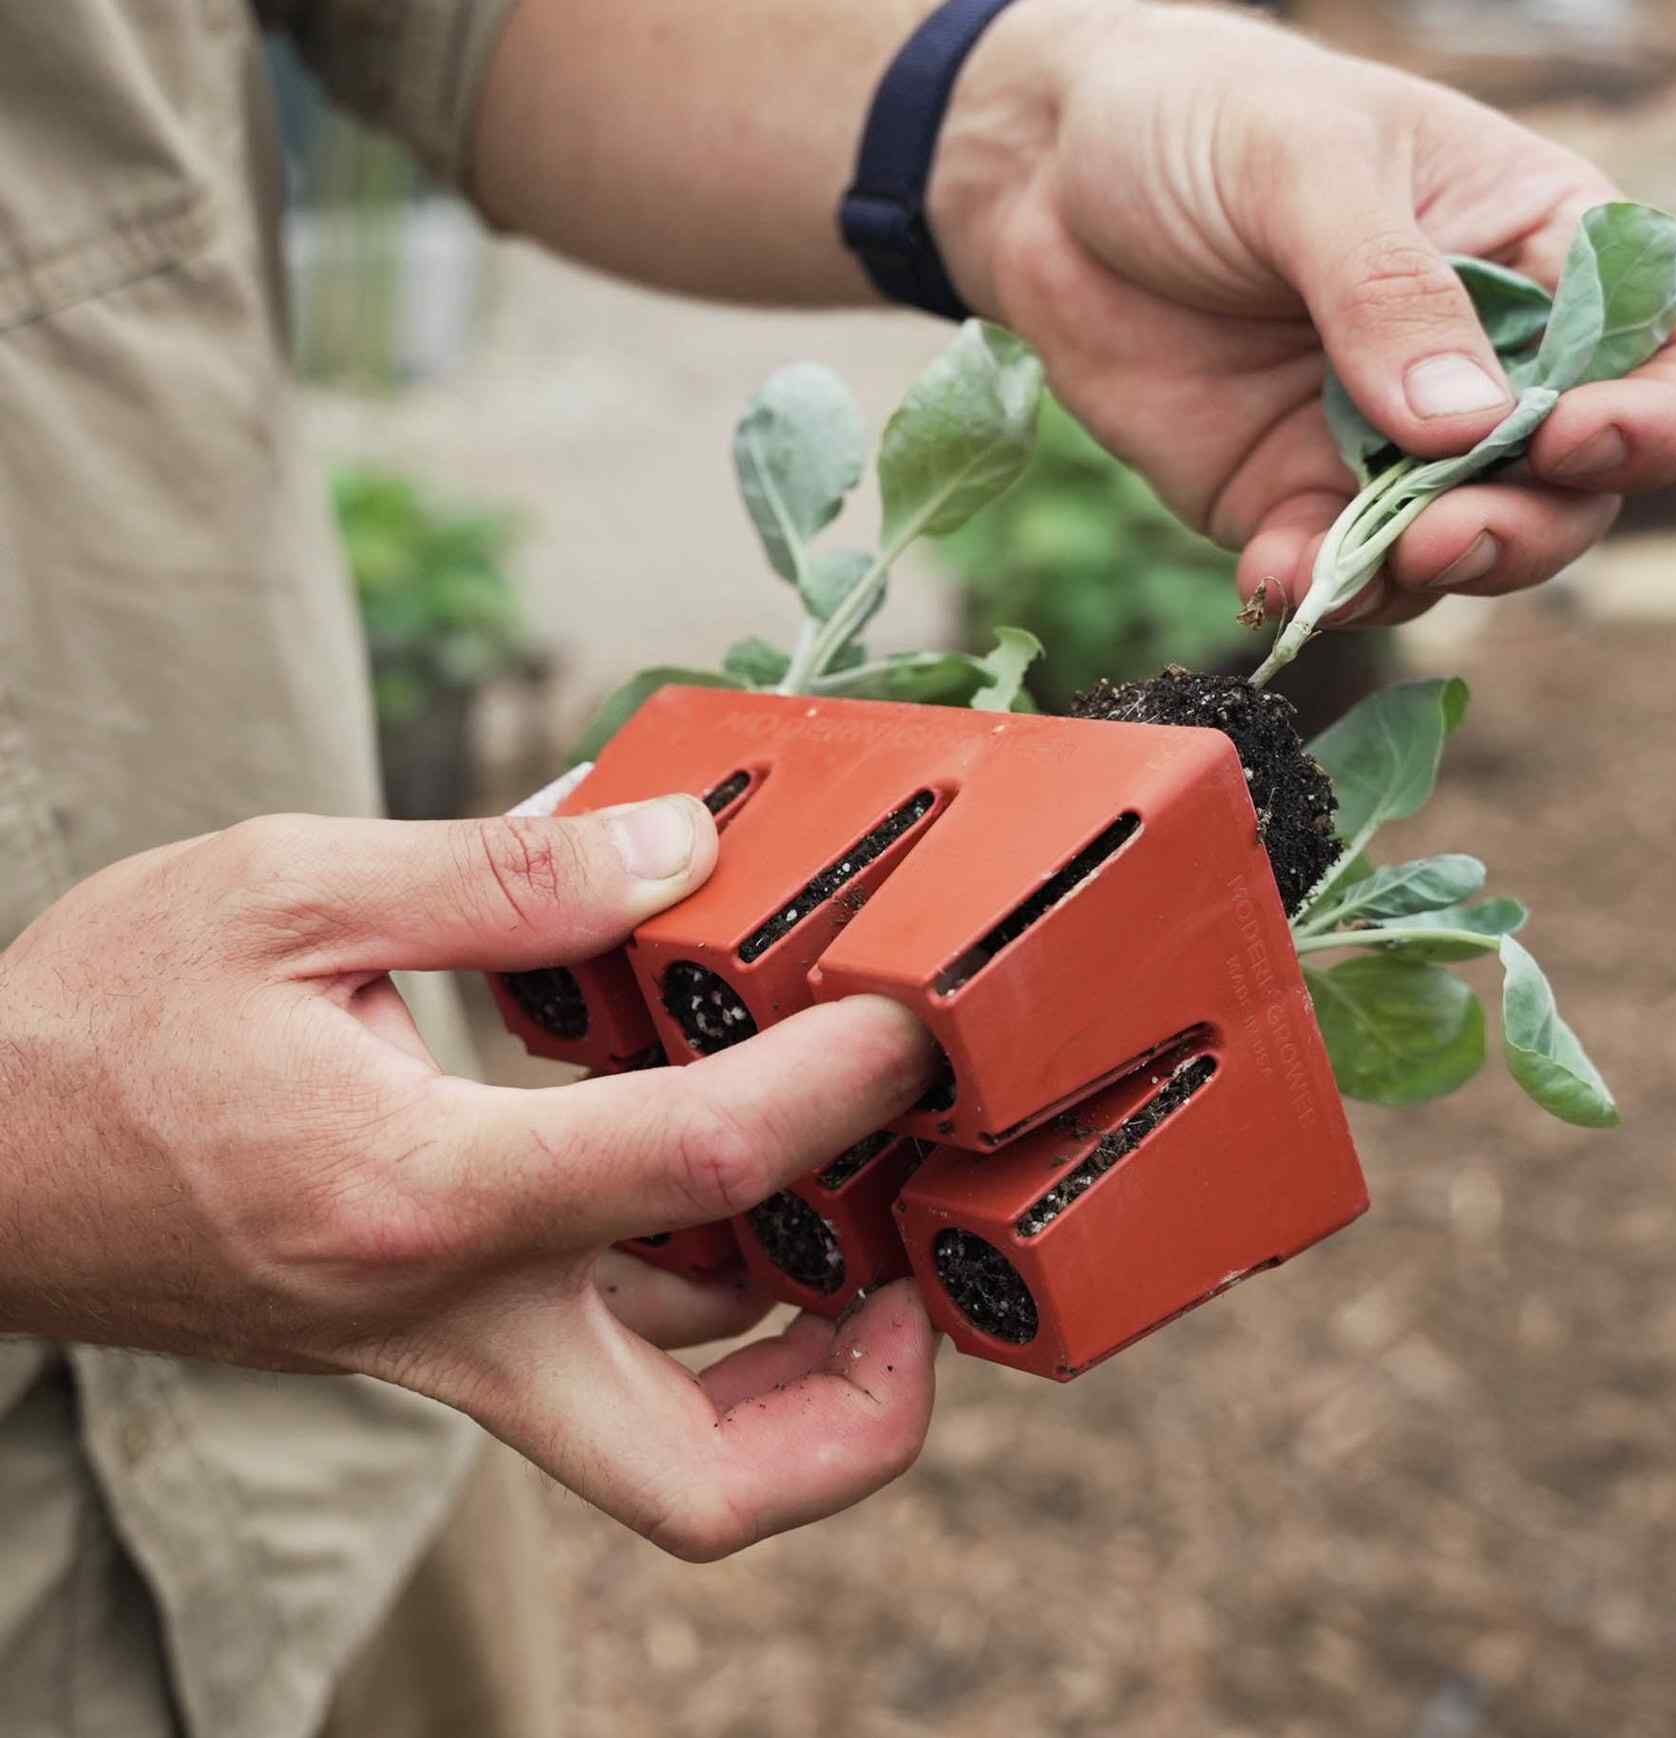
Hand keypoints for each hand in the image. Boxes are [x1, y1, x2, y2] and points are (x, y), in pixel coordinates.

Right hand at [0, 800, 940, 1558]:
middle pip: (710, 1479)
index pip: (704, 1166)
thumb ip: (503, 877)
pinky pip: (607, 1364)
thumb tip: (682, 846)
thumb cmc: (95, 1024)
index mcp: (421, 1192)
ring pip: (668, 1448)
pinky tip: (728, 1189)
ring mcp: (444, 1349)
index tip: (920, 1017)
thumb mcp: (285, 889)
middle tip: (931, 1273)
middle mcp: (451, 1314)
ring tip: (873, 1216)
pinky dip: (705, 1304)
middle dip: (866, 1408)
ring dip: (803, 1364)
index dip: (844, 1086)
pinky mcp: (431, 1339)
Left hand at [935, 0, 1675, 622]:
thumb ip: (1387, 287)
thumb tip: (1467, 426)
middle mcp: (1487, 361)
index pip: (1673, 357)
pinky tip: (1275, 575)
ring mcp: (1390, 442)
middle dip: (1529, 527)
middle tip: (1444, 534)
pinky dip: (1322, 591)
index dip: (1657, 419)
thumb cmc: (1197, 118)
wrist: (1044, 175)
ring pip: (1469, 549)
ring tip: (1371, 562)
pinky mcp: (1293, 497)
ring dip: (1434, 575)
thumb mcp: (1302, 162)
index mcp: (1541, 248)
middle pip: (1577, 490)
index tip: (1568, 436)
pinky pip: (1340, 574)